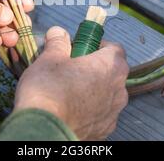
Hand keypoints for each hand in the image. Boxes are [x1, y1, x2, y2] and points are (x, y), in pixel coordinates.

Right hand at [13, 26, 128, 139]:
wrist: (44, 130)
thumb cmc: (49, 89)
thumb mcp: (49, 58)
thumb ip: (58, 42)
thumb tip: (58, 32)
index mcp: (111, 66)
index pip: (114, 48)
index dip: (97, 45)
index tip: (80, 47)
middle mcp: (119, 90)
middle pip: (112, 71)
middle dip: (94, 67)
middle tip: (71, 68)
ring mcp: (113, 113)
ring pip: (107, 94)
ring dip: (93, 89)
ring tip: (68, 91)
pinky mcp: (104, 131)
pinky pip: (100, 114)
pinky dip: (90, 110)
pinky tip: (71, 109)